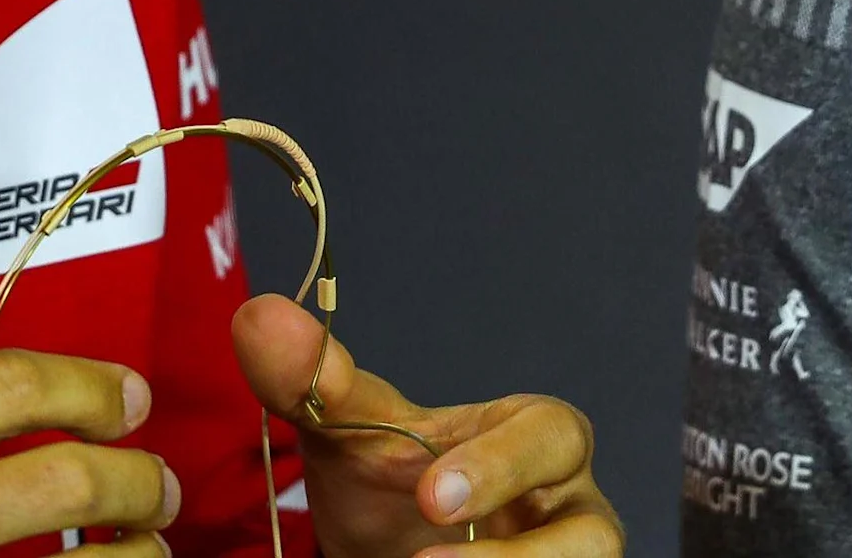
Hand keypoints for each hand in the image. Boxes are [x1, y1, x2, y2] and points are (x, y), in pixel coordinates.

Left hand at [231, 294, 622, 557]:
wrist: (385, 551)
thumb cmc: (389, 482)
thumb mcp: (348, 433)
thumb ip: (313, 382)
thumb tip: (260, 317)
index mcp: (533, 438)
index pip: (551, 435)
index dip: (502, 465)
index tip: (431, 495)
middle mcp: (566, 507)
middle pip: (592, 532)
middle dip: (522, 556)